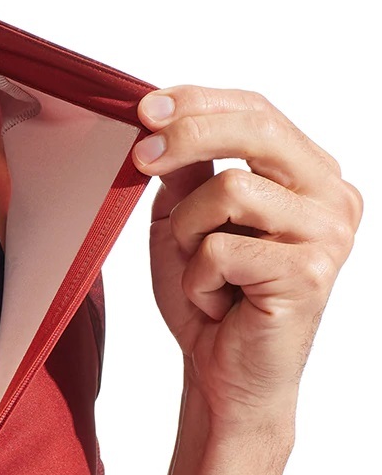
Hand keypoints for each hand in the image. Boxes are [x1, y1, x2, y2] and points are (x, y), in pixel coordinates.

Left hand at [134, 86, 361, 428]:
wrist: (223, 373)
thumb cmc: (210, 299)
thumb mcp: (185, 222)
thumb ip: (185, 173)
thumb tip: (162, 120)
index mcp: (306, 174)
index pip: (258, 111)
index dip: (199, 101)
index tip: (145, 108)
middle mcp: (330, 196)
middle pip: (257, 129)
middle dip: (189, 135)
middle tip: (142, 155)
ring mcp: (328, 233)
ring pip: (229, 190)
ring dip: (189, 235)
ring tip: (201, 272)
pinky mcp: (310, 272)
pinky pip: (223, 248)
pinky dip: (198, 278)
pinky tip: (216, 302)